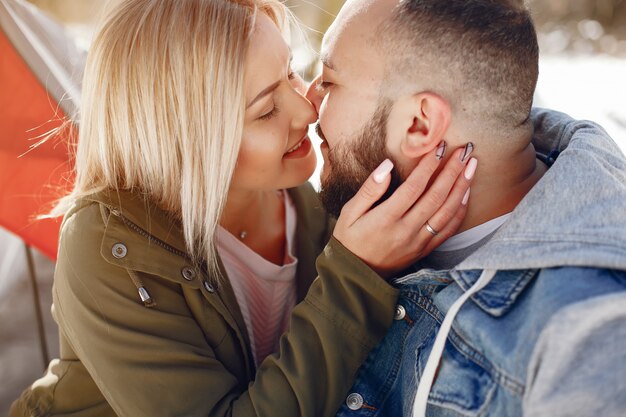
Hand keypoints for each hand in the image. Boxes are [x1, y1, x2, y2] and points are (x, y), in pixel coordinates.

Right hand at [333, 143, 475, 277]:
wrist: (356, 275)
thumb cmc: (350, 240)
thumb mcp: (349, 213)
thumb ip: (369, 189)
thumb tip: (387, 166)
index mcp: (386, 219)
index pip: (414, 187)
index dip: (429, 166)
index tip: (439, 147)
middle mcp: (406, 230)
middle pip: (436, 196)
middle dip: (452, 171)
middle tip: (465, 150)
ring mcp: (418, 242)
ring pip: (447, 212)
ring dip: (462, 187)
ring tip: (472, 166)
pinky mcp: (425, 250)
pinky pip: (448, 230)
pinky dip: (460, 211)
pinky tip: (466, 194)